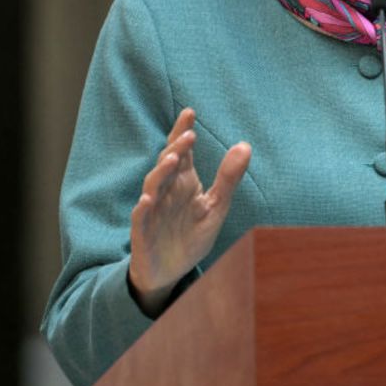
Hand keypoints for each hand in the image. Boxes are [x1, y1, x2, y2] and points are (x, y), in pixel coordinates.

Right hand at [128, 108, 250, 315]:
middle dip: (176, 149)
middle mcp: (166, 191)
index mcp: (183, 182)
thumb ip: (229, 178)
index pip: (181, 152)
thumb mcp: (216, 207)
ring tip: (172, 159)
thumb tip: (245, 145)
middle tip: (188, 134)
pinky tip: (147, 199)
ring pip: (152, 186)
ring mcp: (152, 210)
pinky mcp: (143, 232)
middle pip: (167, 164)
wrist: (172, 272)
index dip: (182, 132)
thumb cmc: (192, 235)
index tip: (190, 112)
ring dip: (160, 172)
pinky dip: (143, 208)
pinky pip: (140, 218)